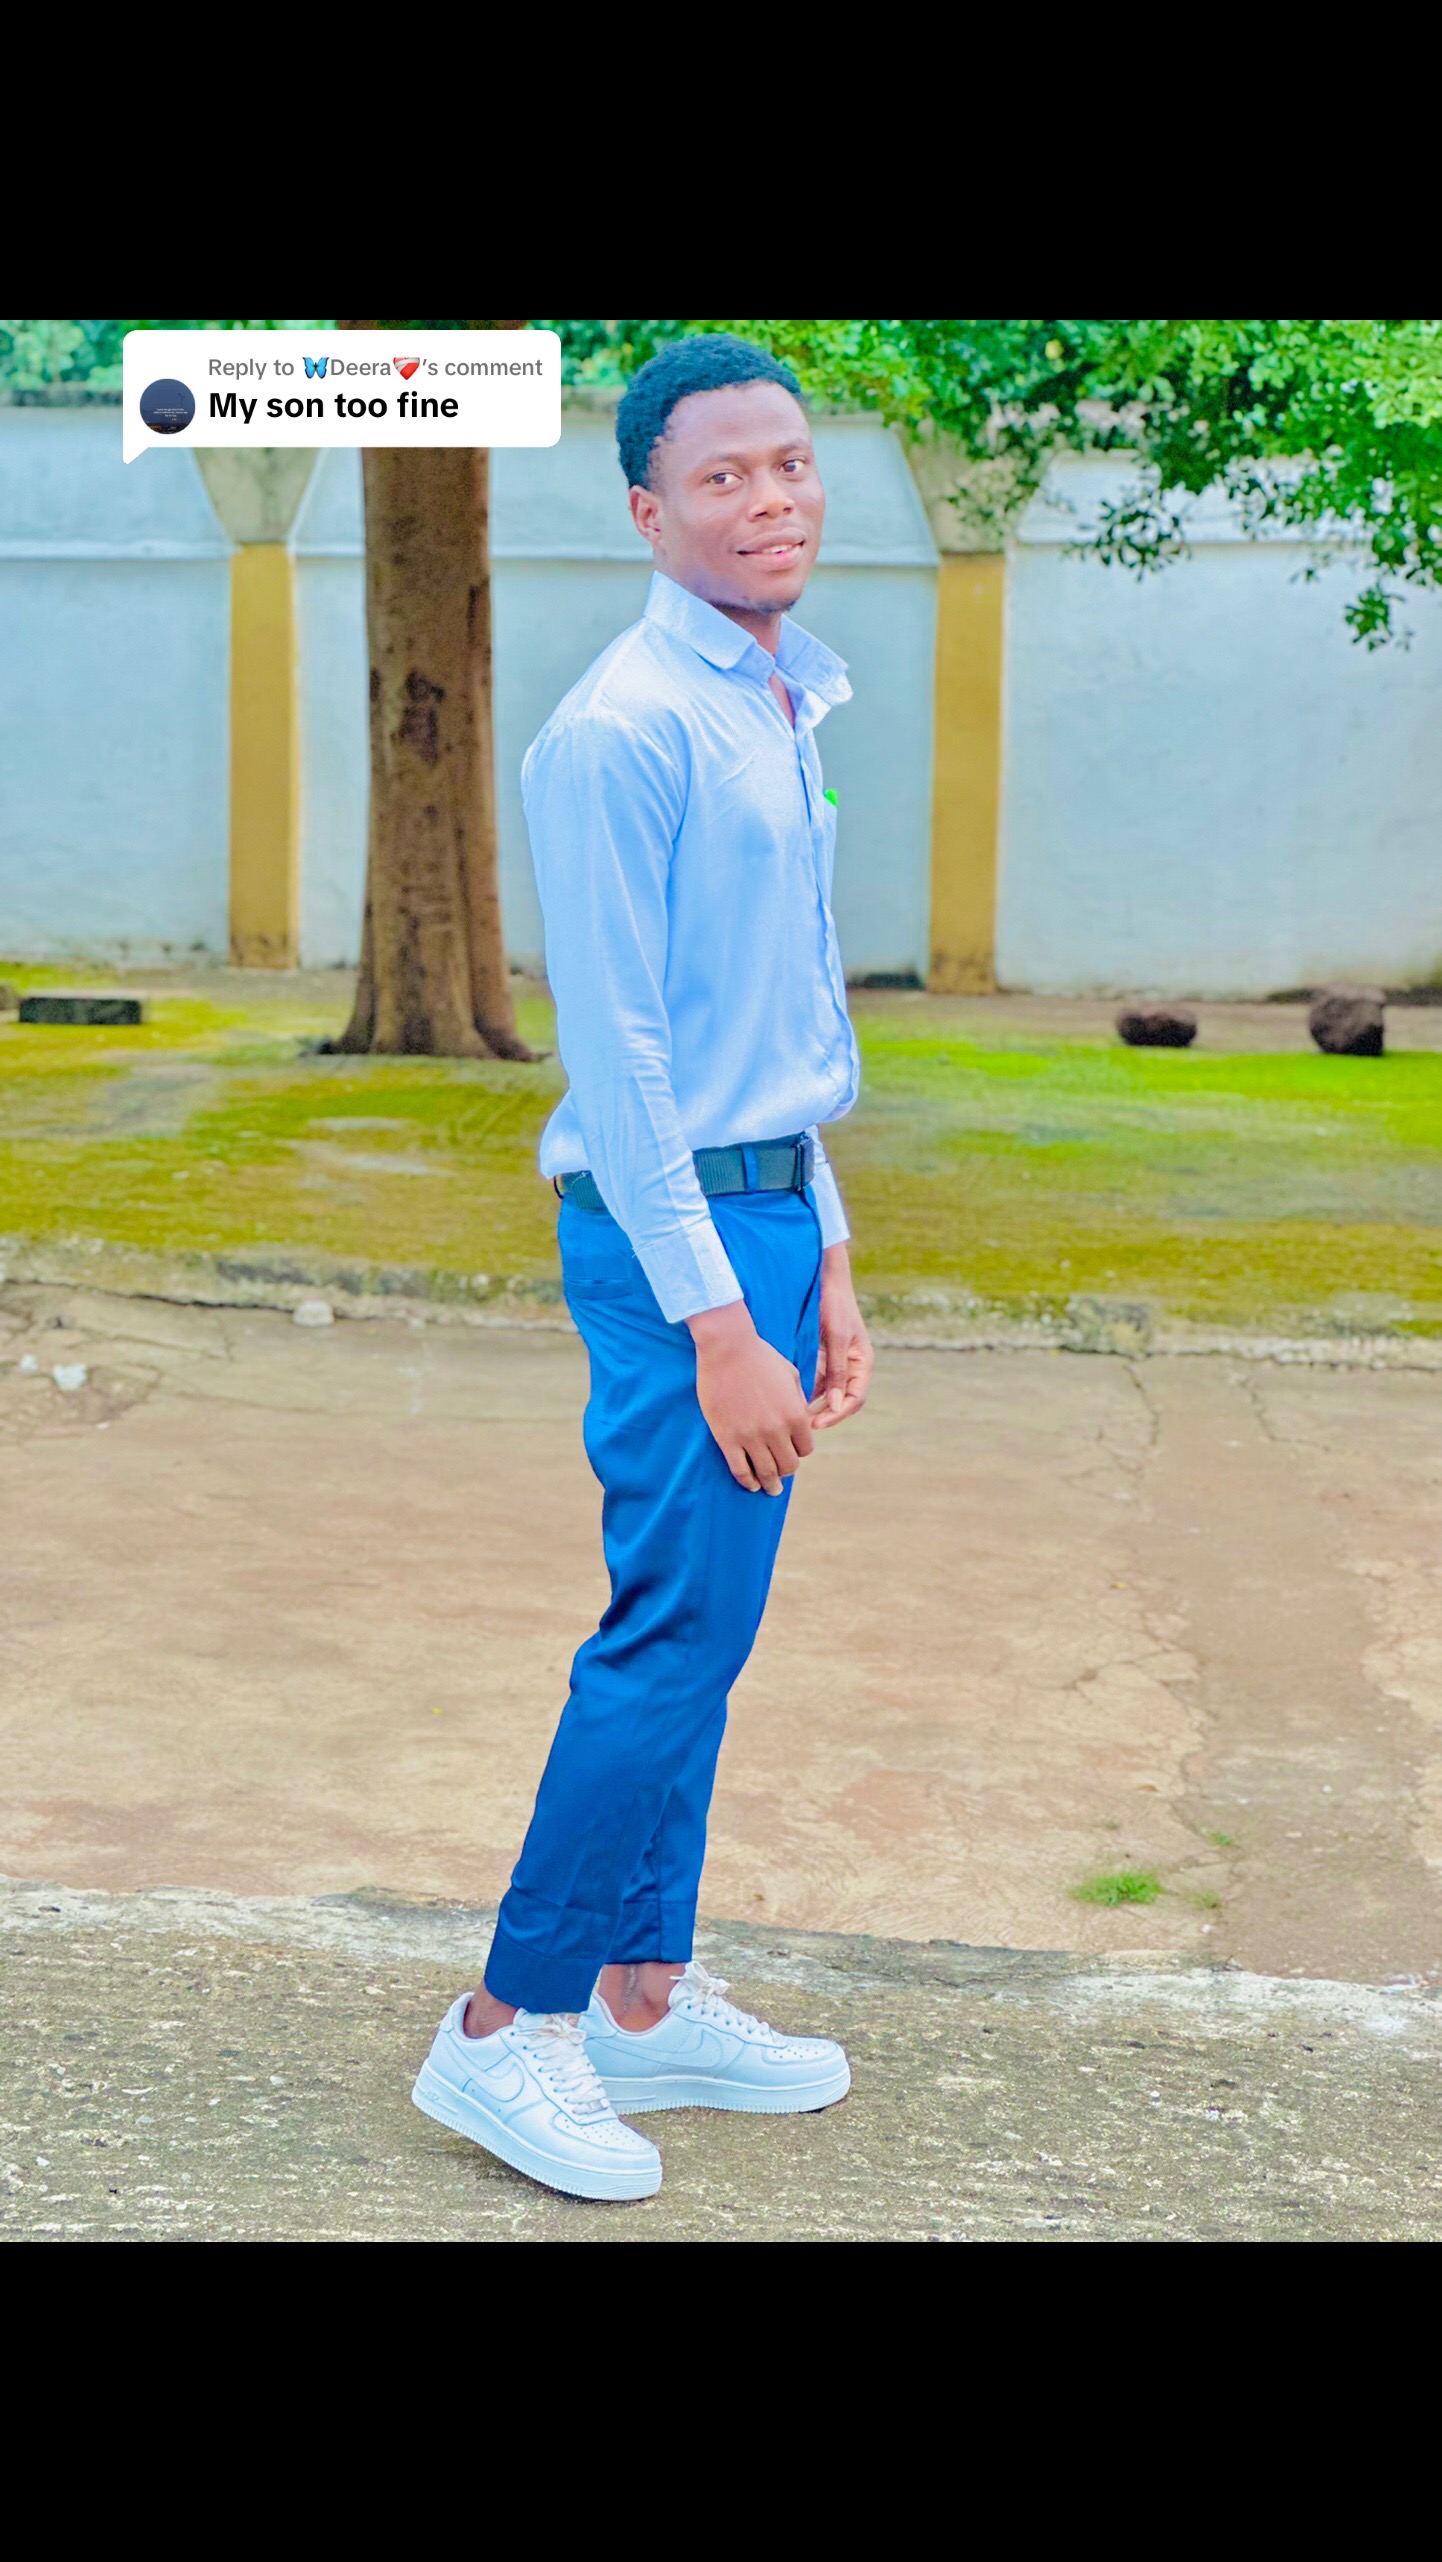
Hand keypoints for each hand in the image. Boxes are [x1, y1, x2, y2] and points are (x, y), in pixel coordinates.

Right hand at [687, 1301, 813, 1494]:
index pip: (805, 1448)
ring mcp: (751, 1437)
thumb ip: (799, 1400)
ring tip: (770, 1488)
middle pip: (788, 1466)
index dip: (800, 1450)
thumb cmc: (761, 1357)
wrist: (727, 1348)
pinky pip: (740, 1470)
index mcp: (795, 1415)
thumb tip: (802, 1419)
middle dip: (786, 1469)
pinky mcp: (728, 1439)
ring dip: (771, 1484)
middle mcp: (776, 1430)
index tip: (792, 1449)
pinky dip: (748, 1482)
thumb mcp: (791, 1375)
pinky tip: (752, 1485)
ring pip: (767, 1473)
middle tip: (781, 1470)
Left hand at [810, 1242, 872, 1430]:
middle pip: (842, 1400)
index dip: (838, 1414)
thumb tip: (836, 1406)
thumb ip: (836, 1371)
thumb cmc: (834, 1305)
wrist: (823, 1281)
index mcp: (862, 1362)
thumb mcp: (835, 1338)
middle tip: (803, 1426)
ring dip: (813, 1404)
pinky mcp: (822, 1357)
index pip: (855, 1399)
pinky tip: (789, 1395)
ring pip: (827, 1392)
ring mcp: (837, 1362)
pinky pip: (815, 1380)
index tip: (817, 1423)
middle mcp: (852, 1366)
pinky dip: (805, 1389)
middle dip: (825, 1414)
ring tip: (793, 1414)